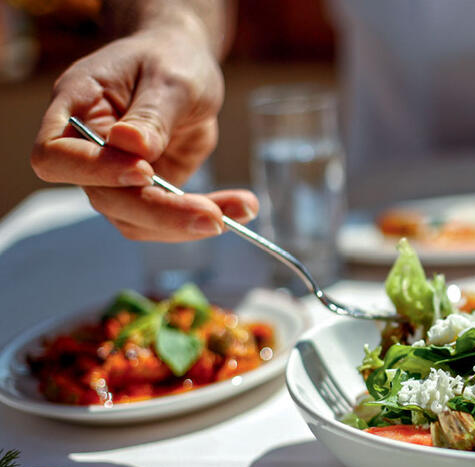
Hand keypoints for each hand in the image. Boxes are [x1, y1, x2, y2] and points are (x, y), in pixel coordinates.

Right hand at [31, 17, 256, 241]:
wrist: (184, 65)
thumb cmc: (169, 58)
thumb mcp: (170, 78)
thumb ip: (152, 114)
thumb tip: (131, 146)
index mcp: (76, 108)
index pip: (56, 155)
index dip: (95, 171)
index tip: (145, 171)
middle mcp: (87, 150)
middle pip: (105, 199)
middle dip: (161, 212)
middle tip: (214, 217)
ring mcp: (115, 177)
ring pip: (136, 221)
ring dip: (188, 224)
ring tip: (243, 207)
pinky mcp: (147, 193)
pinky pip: (168, 220)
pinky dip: (204, 218)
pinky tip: (242, 207)